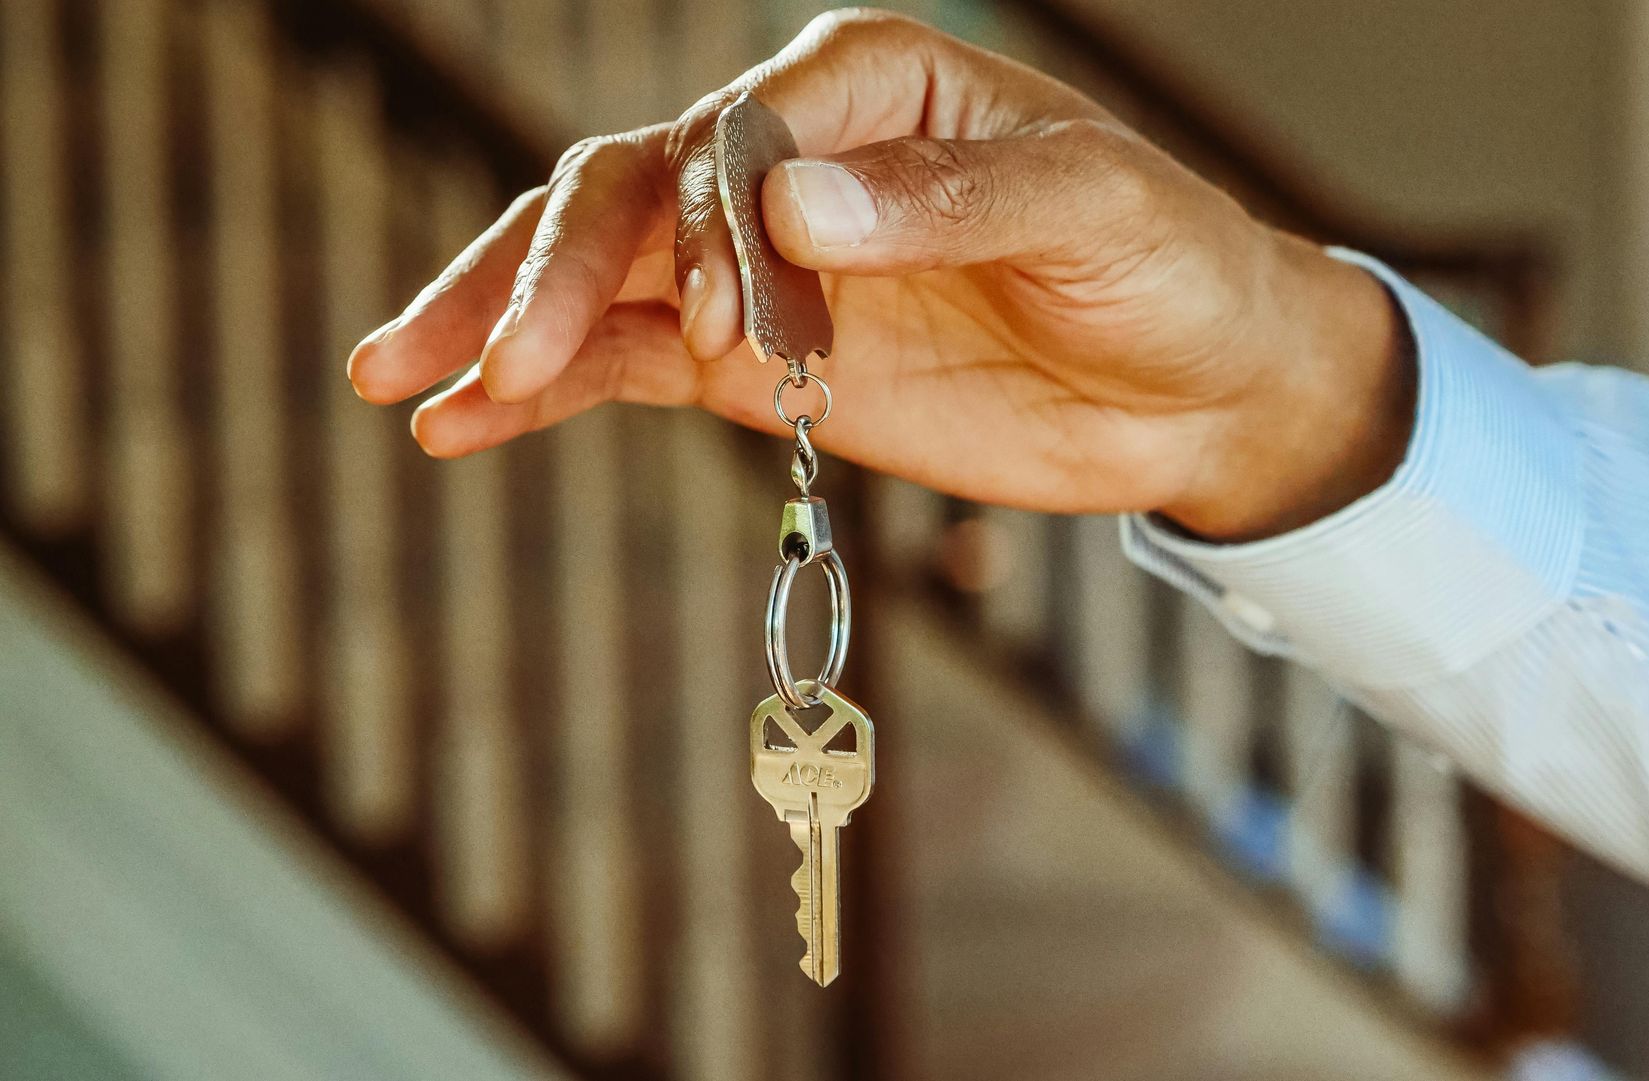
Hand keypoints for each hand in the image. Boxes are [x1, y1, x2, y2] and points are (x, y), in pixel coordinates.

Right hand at [346, 8, 1410, 540]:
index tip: (725, 332)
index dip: (709, 227)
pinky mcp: (757, 363)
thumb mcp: (1092, 210)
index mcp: (865, 84)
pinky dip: (544, 395)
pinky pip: (625, 367)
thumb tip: (791, 203)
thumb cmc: (1170, 266)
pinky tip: (461, 426)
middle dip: (549, 273)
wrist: (1199, 386)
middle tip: (488, 359)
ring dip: (498, 321)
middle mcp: (789, 160)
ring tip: (399, 379)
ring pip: (597, 275)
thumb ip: (945, 202)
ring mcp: (761, 267)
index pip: (737, 133)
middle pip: (629, 193)